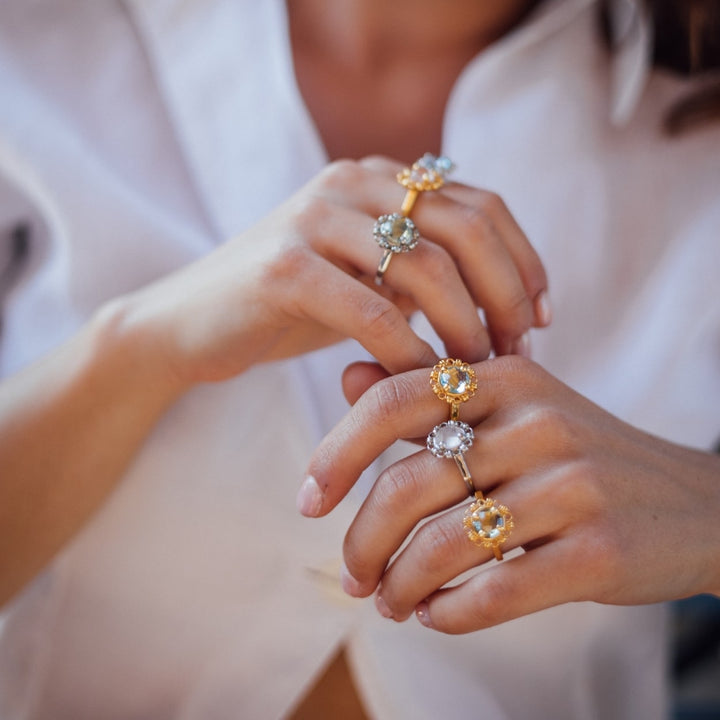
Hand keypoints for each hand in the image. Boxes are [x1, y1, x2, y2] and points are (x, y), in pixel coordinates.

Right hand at [113, 157, 548, 385]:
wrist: (194, 323)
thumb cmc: (291, 308)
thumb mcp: (368, 280)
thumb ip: (424, 276)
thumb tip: (506, 305)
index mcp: (380, 180)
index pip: (481, 207)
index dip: (523, 263)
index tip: (542, 319)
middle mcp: (352, 183)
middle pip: (465, 229)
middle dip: (506, 296)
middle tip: (517, 351)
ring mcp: (315, 218)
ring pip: (424, 266)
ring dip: (463, 327)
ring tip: (472, 373)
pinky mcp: (283, 266)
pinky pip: (370, 311)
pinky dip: (406, 352)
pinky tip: (419, 382)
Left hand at [302, 358, 719, 632]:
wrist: (692, 503)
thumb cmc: (580, 455)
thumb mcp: (510, 408)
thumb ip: (428, 394)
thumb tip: (349, 375)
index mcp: (505, 379)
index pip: (396, 400)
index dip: (338, 450)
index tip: (308, 499)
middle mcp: (537, 423)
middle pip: (410, 483)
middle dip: (362, 539)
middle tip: (351, 576)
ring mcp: (572, 486)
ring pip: (446, 543)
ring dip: (400, 584)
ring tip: (389, 602)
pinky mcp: (600, 551)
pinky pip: (498, 590)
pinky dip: (451, 612)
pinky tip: (436, 615)